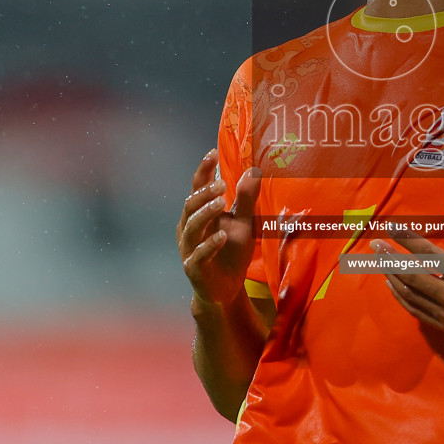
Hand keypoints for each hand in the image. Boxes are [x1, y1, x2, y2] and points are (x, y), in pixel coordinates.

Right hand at [177, 149, 260, 306]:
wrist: (225, 290)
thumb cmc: (231, 253)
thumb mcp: (244, 223)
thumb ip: (246, 199)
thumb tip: (253, 170)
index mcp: (198, 215)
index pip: (197, 188)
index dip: (203, 171)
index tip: (212, 153)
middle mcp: (189, 229)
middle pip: (190, 205)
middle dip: (204, 193)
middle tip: (222, 184)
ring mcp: (190, 249)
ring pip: (192, 227)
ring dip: (206, 213)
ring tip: (221, 203)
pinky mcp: (195, 269)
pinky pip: (199, 255)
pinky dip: (210, 244)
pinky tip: (222, 235)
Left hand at [373, 204, 443, 337]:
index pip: (426, 252)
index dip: (406, 238)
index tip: (391, 227)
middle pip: (411, 275)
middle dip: (390, 258)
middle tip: (375, 245)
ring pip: (410, 294)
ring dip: (393, 277)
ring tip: (381, 263)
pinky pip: (416, 310)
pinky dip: (401, 297)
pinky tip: (393, 285)